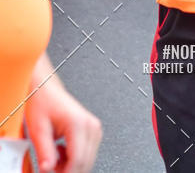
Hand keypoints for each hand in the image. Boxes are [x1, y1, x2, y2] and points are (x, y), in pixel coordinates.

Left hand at [25, 57, 101, 172]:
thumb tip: (48, 170)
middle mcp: (91, 125)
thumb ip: (45, 152)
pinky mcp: (93, 131)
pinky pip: (87, 154)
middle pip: (85, 163)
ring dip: (70, 166)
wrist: (46, 90)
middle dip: (67, 171)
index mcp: (79, 123)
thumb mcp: (38, 129)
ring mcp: (94, 128)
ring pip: (87, 161)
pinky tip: (62, 152)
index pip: (77, 161)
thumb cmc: (43, 103)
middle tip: (51, 167)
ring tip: (55, 156)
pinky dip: (74, 159)